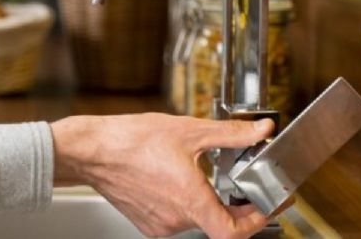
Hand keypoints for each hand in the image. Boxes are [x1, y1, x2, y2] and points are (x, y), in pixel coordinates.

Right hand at [51, 113, 275, 238]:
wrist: (92, 150)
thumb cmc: (130, 141)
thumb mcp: (189, 130)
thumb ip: (231, 134)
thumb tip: (260, 130)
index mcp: (190, 200)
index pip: (234, 231)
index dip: (257, 219)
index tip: (268, 204)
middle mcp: (175, 219)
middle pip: (217, 222)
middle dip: (233, 203)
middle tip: (244, 185)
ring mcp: (160, 224)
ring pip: (196, 218)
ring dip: (206, 200)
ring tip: (203, 175)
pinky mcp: (147, 222)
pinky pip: (175, 218)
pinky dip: (184, 202)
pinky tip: (177, 180)